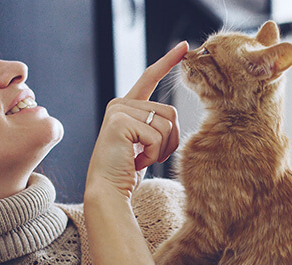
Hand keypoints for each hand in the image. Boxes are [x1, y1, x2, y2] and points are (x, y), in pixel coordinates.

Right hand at [85, 41, 186, 201]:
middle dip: (169, 140)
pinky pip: (157, 136)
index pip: (149, 77)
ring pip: (167, 124)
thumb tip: (172, 116)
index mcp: (126, 106)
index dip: (167, 62)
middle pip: (170, 112)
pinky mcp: (120, 122)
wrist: (107, 190)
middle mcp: (120, 103)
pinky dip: (153, 154)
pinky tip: (135, 161)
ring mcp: (118, 111)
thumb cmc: (126, 170)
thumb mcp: (144, 142)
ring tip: (140, 159)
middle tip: (147, 156)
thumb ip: (154, 124)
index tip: (183, 47)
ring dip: (161, 149)